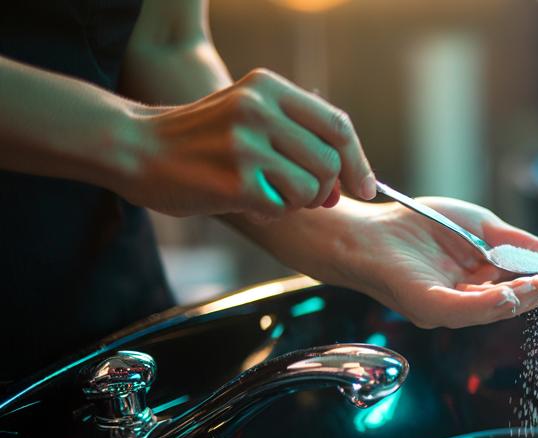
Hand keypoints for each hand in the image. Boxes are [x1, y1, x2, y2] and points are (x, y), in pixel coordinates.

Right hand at [124, 68, 369, 217]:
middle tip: (305, 198)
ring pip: (312, 189)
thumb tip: (352, 180)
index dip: (359, 162)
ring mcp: (247, 144)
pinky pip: (282, 209)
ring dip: (297, 203)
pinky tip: (247, 204)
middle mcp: (259, 109)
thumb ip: (298, 137)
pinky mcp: (235, 180)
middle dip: (326, 189)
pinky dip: (272, 215)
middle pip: (330, 162)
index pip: (338, 125)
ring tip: (268, 195)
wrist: (135, 149)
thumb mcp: (249, 114)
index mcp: (268, 88)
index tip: (366, 188)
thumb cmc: (200, 140)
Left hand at [337, 197, 537, 328]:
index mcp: (476, 284)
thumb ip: (514, 241)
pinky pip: (463, 310)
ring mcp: (445, 308)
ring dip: (519, 298)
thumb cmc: (417, 225)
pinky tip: (507, 292)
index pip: (516, 288)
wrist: (367, 229)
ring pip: (490, 310)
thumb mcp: (479, 226)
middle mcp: (462, 302)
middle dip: (535, 293)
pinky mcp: (427, 306)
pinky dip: (488, 303)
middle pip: (508, 304)